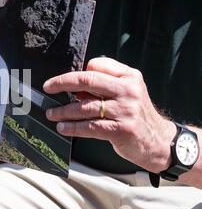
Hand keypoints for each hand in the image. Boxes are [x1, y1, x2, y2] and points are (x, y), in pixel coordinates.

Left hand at [43, 57, 175, 172]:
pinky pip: (91, 127)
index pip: (97, 66)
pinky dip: (73, 127)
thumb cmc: (136, 115)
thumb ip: (104, 86)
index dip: (75, 73)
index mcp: (129, 77)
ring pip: (86, 107)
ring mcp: (126, 110)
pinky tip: (63, 128)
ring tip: (51, 114)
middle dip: (63, 83)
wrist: (160, 142)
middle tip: (47, 87)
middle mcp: (129, 90)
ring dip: (64, 111)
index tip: (58, 81)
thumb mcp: (127, 93)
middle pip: (89, 80)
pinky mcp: (123, 130)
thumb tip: (74, 88)